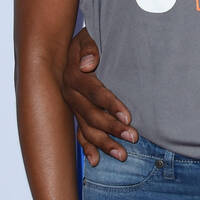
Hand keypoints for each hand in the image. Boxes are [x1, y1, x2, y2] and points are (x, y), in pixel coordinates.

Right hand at [61, 27, 136, 163]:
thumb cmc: (84, 42)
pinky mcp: (75, 114)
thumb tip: (88, 64)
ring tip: (122, 155)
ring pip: (86, 129)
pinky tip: (95, 161)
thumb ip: (89, 48)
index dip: (111, 105)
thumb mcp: (86, 37)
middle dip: (112, 128)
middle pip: (92, 115)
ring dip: (104, 143)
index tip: (128, 117)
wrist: (66, 48)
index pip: (95, 93)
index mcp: (75, 77)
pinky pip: (78, 134)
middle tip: (133, 137)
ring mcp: (72, 107)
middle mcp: (71, 95)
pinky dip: (87, 148)